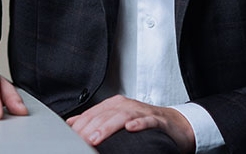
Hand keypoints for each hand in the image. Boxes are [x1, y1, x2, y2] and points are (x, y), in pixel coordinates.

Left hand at [66, 95, 194, 152]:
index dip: (81, 126)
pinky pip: (147, 120)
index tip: (71, 138)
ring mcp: (142, 111)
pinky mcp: (157, 120)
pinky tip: (130, 128)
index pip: (93, 113)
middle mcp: (127, 105)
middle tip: (79, 141)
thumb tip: (72, 123)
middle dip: (90, 127)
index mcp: (116, 105)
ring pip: (123, 115)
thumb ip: (96, 119)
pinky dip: (139, 123)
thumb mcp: (117, 119)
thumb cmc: (145, 123)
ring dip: (108, 126)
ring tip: (96, 137)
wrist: (174, 124)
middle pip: (105, 114)